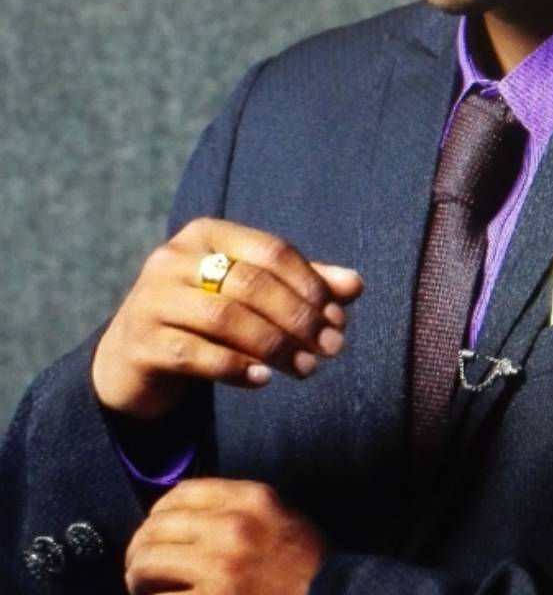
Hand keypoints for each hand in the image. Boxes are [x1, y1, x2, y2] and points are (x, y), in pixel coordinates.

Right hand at [92, 218, 363, 418]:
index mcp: (208, 234)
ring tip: (306, 368)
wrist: (134, 357)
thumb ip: (303, 285)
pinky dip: (235, 367)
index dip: (312, 284)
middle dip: (299, 318)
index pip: (272, 251)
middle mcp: (174, 258)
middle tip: (332, 348)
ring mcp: (152, 298)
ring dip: (275, 346)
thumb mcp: (253, 295)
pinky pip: (195, 354)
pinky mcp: (141, 342)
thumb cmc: (206, 316)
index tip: (340, 319)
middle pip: (253, 284)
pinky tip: (263, 380)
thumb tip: (356, 285)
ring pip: (225, 318)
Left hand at [125, 479, 325, 594]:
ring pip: (149, 562)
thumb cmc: (301, 559)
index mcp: (249, 498)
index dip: (158, 510)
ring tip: (141, 584)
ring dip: (137, 574)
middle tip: (139, 561)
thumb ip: (234, 504)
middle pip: (158, 525)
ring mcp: (221, 568)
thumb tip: (180, 511)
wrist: (326, 593)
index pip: (182, 491)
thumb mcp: (275, 512)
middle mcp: (233, 527)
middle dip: (139, 545)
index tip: (155, 526)